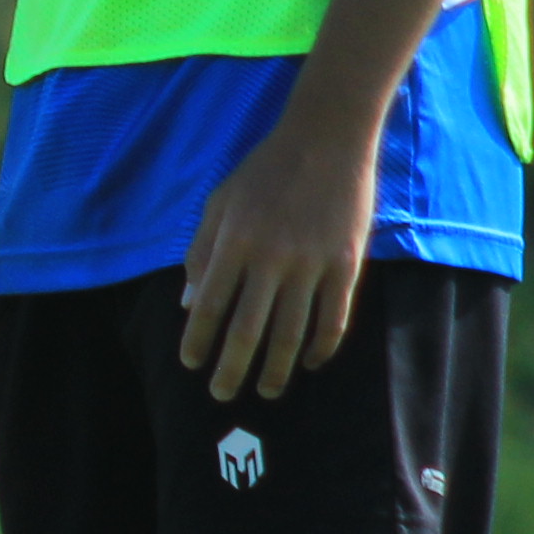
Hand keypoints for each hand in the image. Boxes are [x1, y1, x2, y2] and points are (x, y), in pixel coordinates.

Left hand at [175, 108, 381, 399]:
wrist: (328, 139)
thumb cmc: (265, 170)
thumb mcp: (219, 201)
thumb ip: (200, 252)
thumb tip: (186, 303)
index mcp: (234, 241)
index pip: (207, 306)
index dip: (197, 341)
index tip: (190, 364)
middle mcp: (271, 258)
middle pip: (247, 331)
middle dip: (231, 369)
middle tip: (221, 395)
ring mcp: (312, 264)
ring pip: (291, 334)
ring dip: (276, 370)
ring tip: (267, 391)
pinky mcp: (347, 265)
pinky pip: (333, 320)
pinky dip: (320, 348)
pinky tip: (308, 362)